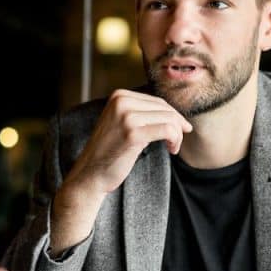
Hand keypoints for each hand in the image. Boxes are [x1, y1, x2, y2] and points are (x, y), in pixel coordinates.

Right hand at [50, 90, 191, 250]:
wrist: (89, 174)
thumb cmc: (109, 153)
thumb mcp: (122, 123)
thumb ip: (140, 113)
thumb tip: (172, 112)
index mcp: (119, 95)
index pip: (157, 101)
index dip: (173, 116)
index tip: (180, 129)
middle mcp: (121, 101)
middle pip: (164, 108)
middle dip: (178, 125)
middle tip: (177, 142)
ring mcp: (126, 116)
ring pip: (169, 118)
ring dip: (178, 134)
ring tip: (173, 147)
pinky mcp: (132, 133)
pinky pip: (167, 130)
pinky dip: (175, 140)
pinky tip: (171, 150)